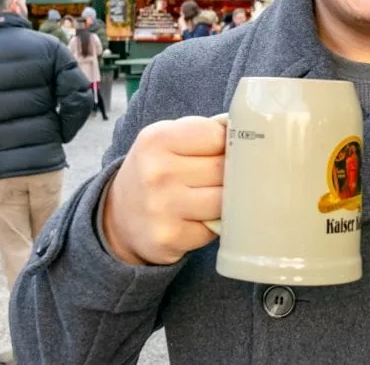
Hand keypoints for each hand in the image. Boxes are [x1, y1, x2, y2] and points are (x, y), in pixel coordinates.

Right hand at [103, 116, 224, 265]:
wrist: (119, 216)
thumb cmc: (156, 171)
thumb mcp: (166, 140)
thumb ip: (203, 133)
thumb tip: (250, 134)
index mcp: (157, 139)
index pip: (217, 136)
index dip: (228, 144)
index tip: (225, 151)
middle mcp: (157, 171)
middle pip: (223, 168)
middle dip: (230, 173)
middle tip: (221, 177)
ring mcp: (163, 206)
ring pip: (224, 199)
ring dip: (225, 200)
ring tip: (211, 196)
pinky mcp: (170, 237)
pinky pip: (214, 228)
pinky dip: (212, 225)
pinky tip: (197, 219)